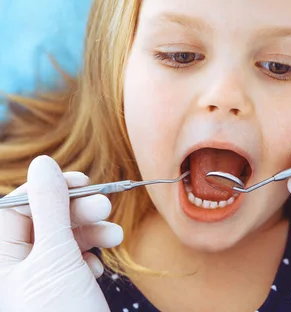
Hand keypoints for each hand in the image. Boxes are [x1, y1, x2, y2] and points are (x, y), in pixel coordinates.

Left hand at [0, 156, 122, 311]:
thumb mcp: (55, 257)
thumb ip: (48, 207)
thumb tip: (42, 163)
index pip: (18, 206)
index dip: (49, 189)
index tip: (83, 182)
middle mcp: (13, 267)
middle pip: (43, 220)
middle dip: (77, 212)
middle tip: (107, 207)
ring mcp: (35, 280)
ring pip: (61, 239)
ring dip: (90, 233)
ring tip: (114, 238)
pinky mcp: (57, 291)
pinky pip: (71, 261)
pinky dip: (88, 256)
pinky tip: (98, 266)